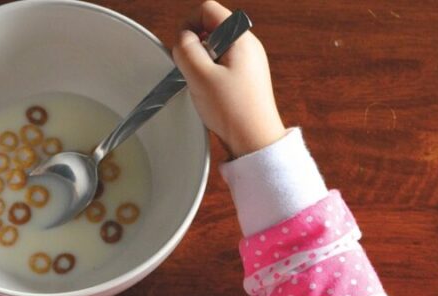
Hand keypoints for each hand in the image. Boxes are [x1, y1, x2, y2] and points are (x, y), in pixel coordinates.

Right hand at [171, 1, 286, 157]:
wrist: (255, 140)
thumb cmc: (234, 111)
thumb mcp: (200, 76)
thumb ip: (185, 50)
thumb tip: (182, 39)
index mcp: (240, 37)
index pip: (208, 10)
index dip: (188, 24)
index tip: (182, 47)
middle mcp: (248, 45)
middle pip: (210, 29)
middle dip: (195, 48)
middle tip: (194, 72)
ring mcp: (248, 62)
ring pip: (214, 49)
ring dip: (201, 65)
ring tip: (205, 87)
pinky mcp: (245, 78)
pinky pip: (221, 66)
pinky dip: (210, 76)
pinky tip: (212, 95)